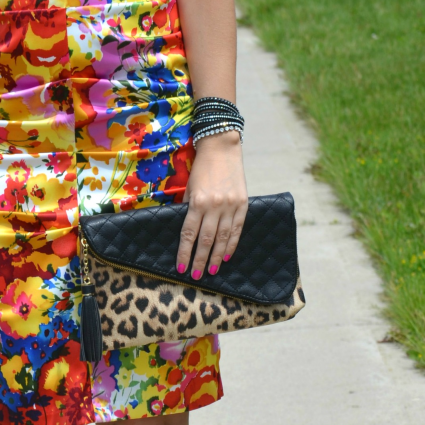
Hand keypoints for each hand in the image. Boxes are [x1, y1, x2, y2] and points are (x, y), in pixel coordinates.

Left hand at [176, 131, 248, 277]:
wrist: (222, 148)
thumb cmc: (201, 169)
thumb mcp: (189, 187)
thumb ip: (187, 208)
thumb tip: (185, 232)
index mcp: (198, 202)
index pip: (189, 234)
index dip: (185, 252)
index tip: (181, 267)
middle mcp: (214, 205)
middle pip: (206, 240)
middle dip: (200, 260)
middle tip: (195, 276)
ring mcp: (230, 205)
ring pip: (222, 237)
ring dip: (216, 256)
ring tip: (211, 271)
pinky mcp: (243, 204)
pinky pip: (237, 229)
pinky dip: (232, 244)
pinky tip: (226, 256)